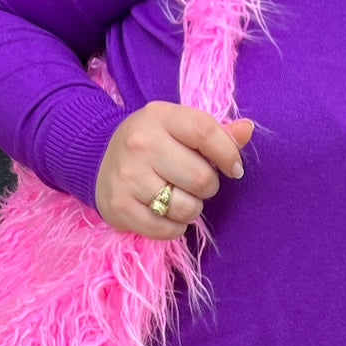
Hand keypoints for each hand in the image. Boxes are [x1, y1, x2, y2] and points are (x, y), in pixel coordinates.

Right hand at [94, 101, 254, 238]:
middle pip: (200, 178)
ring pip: (186, 208)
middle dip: (208, 187)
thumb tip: (247, 130)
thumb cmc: (152, 144)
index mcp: (160, 116)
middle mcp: (141, 143)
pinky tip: (165, 214)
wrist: (98, 159)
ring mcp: (128, 176)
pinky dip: (174, 228)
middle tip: (196, 185)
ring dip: (192, 210)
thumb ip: (215, 132)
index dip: (228, 154)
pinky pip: (166, 229)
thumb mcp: (179, 128)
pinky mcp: (119, 206)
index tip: (233, 168)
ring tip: (179, 198)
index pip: (205, 132)